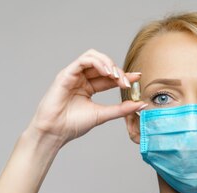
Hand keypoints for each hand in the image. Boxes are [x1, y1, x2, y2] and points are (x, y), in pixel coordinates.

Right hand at [28, 49, 145, 145]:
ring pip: (93, 57)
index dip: (123, 75)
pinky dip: (97, 63)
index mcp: (88, 88)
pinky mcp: (66, 73)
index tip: (137, 77)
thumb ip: (121, 109)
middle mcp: (81, 79)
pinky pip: (83, 60)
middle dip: (117, 71)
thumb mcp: (103, 115)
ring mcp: (73, 75)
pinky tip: (106, 72)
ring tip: (116, 76)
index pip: (109, 77)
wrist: (55, 132)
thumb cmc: (73, 125)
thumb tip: (141, 104)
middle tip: (126, 82)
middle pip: (103, 65)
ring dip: (108, 63)